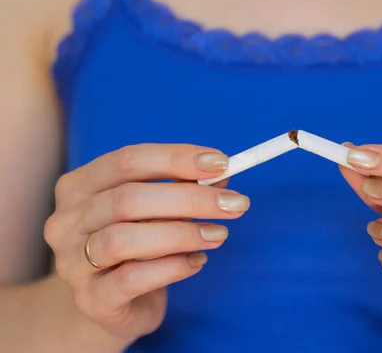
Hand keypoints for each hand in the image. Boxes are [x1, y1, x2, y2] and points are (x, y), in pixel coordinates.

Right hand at [44, 144, 249, 342]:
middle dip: (190, 199)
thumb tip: (222, 174)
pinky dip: (173, 267)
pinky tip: (197, 262)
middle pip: (128, 198)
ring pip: (124, 239)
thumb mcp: (157, 211)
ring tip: (218, 234)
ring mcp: (72, 263)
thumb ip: (184, 188)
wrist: (113, 303)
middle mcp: (67, 222)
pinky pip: (132, 279)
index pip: (127, 160)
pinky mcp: (91, 300)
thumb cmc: (136, 245)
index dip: (175, 158)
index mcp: (80, 187)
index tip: (220, 163)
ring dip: (182, 233)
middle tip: (234, 204)